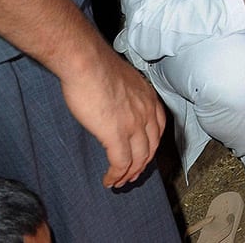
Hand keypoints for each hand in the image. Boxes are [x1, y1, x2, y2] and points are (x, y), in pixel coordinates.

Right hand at [61, 50, 165, 187]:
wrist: (86, 62)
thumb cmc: (96, 66)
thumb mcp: (121, 80)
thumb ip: (124, 95)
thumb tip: (115, 104)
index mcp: (148, 98)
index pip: (158, 128)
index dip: (151, 144)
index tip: (144, 154)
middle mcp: (146, 112)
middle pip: (151, 146)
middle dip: (142, 164)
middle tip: (133, 174)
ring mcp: (134, 124)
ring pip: (138, 159)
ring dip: (129, 174)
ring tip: (120, 182)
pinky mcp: (116, 134)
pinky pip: (121, 163)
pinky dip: (116, 175)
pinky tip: (109, 181)